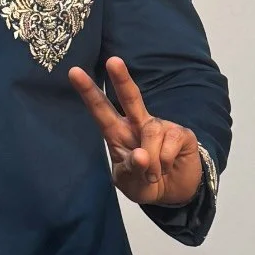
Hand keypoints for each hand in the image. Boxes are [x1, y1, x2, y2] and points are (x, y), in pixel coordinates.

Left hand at [68, 56, 203, 206]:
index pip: (101, 110)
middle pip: (130, 97)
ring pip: (151, 131)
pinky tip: (168, 167)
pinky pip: (170, 143)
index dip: (88, 92)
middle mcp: (138, 124)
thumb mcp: (130, 182)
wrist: (174, 193)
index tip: (74, 72)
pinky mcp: (181, 133)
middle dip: (121, 79)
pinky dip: (165, 161)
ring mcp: (161, 126)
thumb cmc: (144, 183)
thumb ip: (131, 169)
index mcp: (117, 133)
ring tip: (154, 175)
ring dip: (151, 160)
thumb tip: (142, 155)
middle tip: (112, 61)